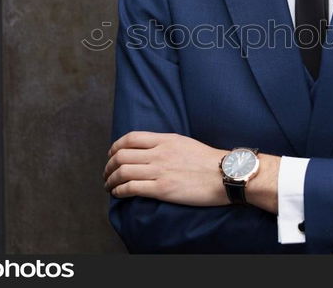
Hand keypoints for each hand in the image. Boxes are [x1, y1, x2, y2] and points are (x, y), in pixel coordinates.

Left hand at [103, 131, 229, 206]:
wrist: (225, 174)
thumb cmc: (209, 161)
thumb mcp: (185, 143)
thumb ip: (166, 144)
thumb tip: (151, 149)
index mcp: (165, 140)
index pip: (130, 138)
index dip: (115, 146)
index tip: (111, 154)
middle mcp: (159, 153)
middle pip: (121, 155)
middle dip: (109, 165)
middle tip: (107, 173)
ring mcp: (160, 171)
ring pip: (122, 172)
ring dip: (110, 180)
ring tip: (109, 186)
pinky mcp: (162, 189)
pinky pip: (131, 188)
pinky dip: (119, 191)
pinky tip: (118, 194)